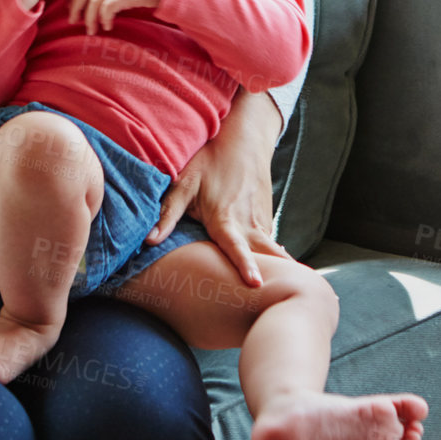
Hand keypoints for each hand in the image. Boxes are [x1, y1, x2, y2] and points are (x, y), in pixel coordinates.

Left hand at [145, 89, 290, 285]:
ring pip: (273, 252)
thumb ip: (168, 213)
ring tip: (292, 295)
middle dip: (279, 277)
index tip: (256, 283)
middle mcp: (248, 224)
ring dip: (282, 271)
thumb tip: (148, 241)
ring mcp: (262, 221)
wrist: (244, 140)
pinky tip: (279, 274)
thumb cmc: (210, 160)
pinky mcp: (267, 219)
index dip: (245, 264)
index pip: (236, 246)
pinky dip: (276, 259)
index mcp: (226, 218)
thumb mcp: (184, 183)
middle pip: (267, 255)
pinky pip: (272, 244)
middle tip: (290, 299)